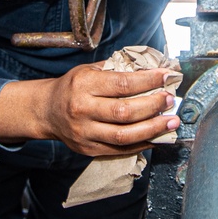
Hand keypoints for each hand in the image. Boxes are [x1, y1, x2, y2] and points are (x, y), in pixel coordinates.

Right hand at [0, 64, 178, 156]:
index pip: (122, 84)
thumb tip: (153, 68)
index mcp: (84, 85)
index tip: (167, 76)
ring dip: (153, 129)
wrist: (46, 111)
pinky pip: (120, 150)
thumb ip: (118, 70)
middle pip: (125, 112)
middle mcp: (83, 110)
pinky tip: (157, 137)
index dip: (148, 80)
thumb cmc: (73, 87)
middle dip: (153, 106)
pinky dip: (142, 144)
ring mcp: (85, 133)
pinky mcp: (89, 149)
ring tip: (171, 121)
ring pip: (124, 135)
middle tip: (171, 100)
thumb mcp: (90, 70)